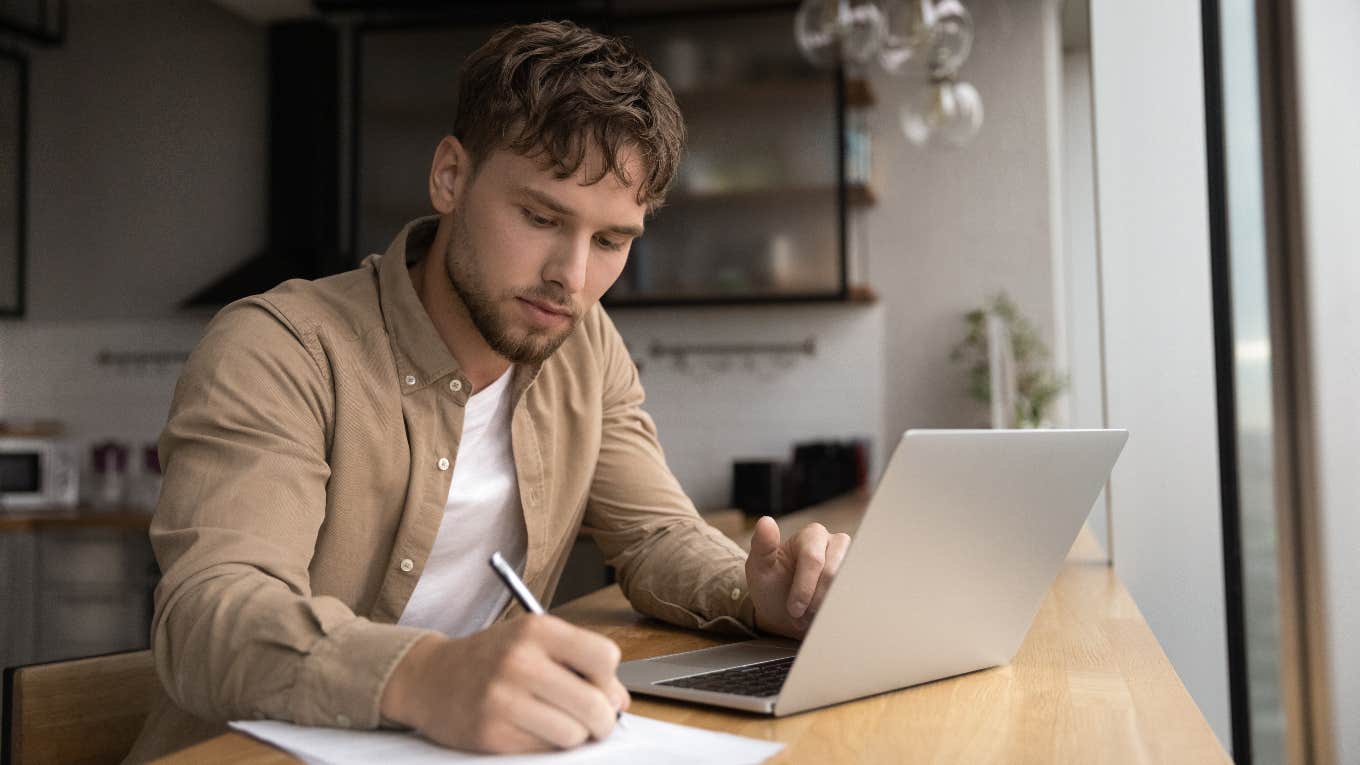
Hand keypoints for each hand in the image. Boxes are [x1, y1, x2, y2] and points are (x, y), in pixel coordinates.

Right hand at [380, 615, 628, 752]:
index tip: (598, 686)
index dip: (608, 679)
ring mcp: (503, 699)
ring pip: (573, 734)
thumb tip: (621, 702)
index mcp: (537, 629)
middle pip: (596, 705)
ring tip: (555, 722)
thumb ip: (580, 665)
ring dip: (573, 736)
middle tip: (594, 721)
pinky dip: (545, 746)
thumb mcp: (534, 643)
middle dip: (602, 720)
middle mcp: (520, 661)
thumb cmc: (491, 659)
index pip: (605, 657)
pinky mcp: (492, 734)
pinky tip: (528, 729)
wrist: (429, 678)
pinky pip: (544, 751)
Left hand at [745, 517, 851, 638]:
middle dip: (815, 600)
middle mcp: (837, 543)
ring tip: (811, 617)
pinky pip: (859, 595)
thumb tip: (765, 521)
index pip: (813, 559)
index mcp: (812, 535)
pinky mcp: (860, 581)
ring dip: (828, 606)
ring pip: (848, 585)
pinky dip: (841, 609)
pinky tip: (827, 615)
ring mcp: (852, 563)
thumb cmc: (772, 587)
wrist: (786, 614)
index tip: (793, 609)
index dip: (804, 587)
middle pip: (833, 573)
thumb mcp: (759, 569)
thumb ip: (761, 546)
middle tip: (801, 616)